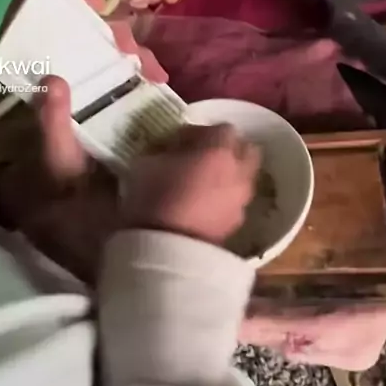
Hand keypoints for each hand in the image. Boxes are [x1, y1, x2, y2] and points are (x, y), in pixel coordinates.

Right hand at [0, 88, 259, 283]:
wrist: (161, 259)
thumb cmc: (150, 203)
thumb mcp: (143, 165)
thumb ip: (159, 146)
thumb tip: (164, 141)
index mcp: (218, 148)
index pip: (218, 127)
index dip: (198, 132)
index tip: (178, 142)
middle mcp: (239, 172)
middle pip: (242, 149)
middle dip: (222, 150)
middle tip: (194, 158)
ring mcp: (242, 201)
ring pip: (242, 176)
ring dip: (224, 174)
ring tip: (194, 184)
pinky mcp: (237, 227)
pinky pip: (235, 201)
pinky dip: (222, 198)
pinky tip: (197, 207)